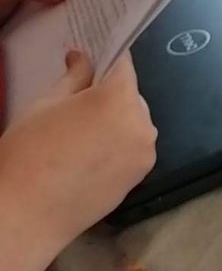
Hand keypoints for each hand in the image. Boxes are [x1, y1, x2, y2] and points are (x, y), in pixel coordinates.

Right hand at [0, 52, 156, 270]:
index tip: (95, 56)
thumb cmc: (30, 152)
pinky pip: (132, 148)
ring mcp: (145, 155)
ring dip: (115, 120)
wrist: (27, 213)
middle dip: (109, 93)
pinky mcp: (140, 179)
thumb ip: (74, 77)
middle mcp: (142, 125)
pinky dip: (117, 144)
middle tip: (77, 102)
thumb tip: (83, 58)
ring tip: (80, 133)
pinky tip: (88, 155)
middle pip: (131, 95)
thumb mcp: (46, 103)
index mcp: (119, 99)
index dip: (107, 58)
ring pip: (134, 123)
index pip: (123, 64)